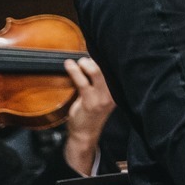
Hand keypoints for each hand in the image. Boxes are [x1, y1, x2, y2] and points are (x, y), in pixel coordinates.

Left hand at [62, 57, 113, 175]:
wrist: (85, 134)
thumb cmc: (89, 113)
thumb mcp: (98, 96)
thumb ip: (96, 80)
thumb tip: (88, 59)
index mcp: (115, 90)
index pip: (111, 68)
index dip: (102, 57)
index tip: (94, 50)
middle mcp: (111, 93)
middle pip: (105, 67)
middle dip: (93, 59)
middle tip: (83, 58)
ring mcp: (102, 98)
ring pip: (95, 71)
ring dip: (84, 63)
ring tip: (78, 62)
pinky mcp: (90, 102)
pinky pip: (82, 81)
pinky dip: (74, 70)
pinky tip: (69, 65)